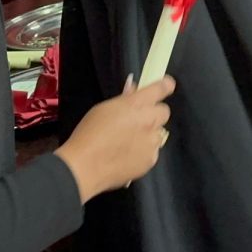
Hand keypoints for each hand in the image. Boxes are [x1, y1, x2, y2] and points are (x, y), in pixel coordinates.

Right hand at [55, 75, 175, 201]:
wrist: (85, 166)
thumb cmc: (88, 134)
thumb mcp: (103, 109)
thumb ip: (124, 99)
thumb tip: (134, 90)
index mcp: (135, 104)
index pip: (160, 89)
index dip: (165, 85)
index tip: (166, 85)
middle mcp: (148, 121)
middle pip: (163, 112)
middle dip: (153, 114)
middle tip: (138, 120)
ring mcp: (151, 142)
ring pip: (159, 133)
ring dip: (149, 134)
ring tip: (128, 142)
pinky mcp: (151, 160)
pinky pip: (153, 152)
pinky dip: (144, 152)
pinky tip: (127, 156)